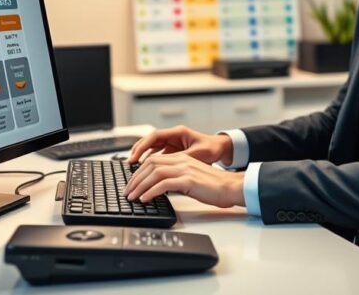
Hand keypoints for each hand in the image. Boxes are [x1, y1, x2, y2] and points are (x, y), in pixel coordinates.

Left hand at [124, 152, 244, 207]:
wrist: (231, 187)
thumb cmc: (214, 186)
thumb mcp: (191, 178)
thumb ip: (176, 179)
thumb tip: (159, 189)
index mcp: (181, 159)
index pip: (153, 161)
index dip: (139, 172)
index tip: (131, 184)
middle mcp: (181, 161)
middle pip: (150, 165)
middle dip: (135, 179)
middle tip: (127, 191)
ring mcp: (185, 170)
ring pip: (154, 173)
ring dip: (140, 186)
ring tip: (132, 197)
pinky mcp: (188, 180)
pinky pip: (164, 184)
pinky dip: (151, 191)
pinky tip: (145, 199)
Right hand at [127, 125, 232, 165]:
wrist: (221, 148)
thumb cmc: (212, 149)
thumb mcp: (198, 154)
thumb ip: (182, 159)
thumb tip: (168, 167)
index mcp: (178, 132)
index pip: (154, 136)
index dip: (143, 146)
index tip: (134, 157)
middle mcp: (173, 135)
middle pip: (150, 141)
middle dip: (138, 151)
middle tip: (129, 163)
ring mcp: (172, 142)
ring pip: (152, 147)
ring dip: (142, 156)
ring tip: (133, 167)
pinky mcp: (173, 150)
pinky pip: (157, 153)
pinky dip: (150, 160)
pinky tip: (145, 169)